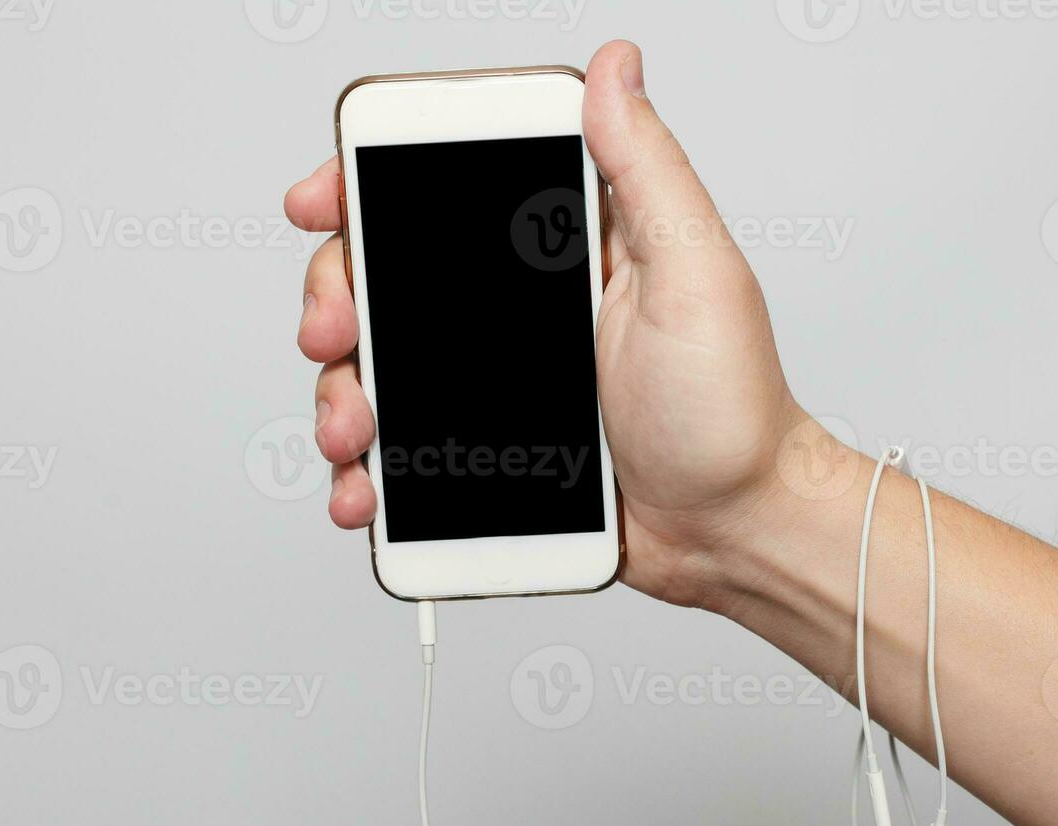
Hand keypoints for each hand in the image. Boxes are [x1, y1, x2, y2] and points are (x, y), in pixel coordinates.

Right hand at [283, 40, 802, 607]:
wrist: (734, 526)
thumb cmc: (731, 409)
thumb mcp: (696, 276)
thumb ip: (647, 172)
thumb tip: (615, 68)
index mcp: (563, 251)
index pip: (445, 192)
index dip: (368, 188)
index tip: (323, 202)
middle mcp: (519, 310)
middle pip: (386, 280)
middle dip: (335, 299)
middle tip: (333, 332)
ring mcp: (495, 383)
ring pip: (379, 369)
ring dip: (340, 393)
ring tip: (353, 431)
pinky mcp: (486, 452)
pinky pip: (404, 453)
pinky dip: (367, 471)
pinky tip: (366, 489)